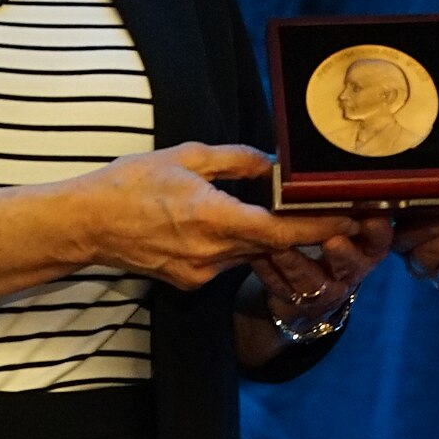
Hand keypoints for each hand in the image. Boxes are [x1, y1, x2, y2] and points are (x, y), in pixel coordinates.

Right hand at [0, 144, 356, 305]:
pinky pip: (228, 261)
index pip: (283, 231)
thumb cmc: (130, 186)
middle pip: (273, 244)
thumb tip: (272, 163)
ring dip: (266, 234)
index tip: (351, 217)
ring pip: (252, 253)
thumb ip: (236, 160)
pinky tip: (226, 222)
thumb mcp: (186, 157)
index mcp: (215, 220)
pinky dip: (237, 242)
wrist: (86, 226)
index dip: (321, 226)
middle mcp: (214, 254)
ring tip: (273, 209)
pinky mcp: (191, 280)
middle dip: (299, 228)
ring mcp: (203, 272)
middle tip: (327, 207)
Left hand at [248, 212, 394, 325]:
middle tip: (331, 241)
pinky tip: (258, 256)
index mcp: (369, 246)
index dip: (376, 231)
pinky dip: (269, 272)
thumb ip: (340, 202)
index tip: (369, 220)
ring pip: (313, 280)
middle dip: (342, 254)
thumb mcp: (340, 219)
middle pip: (352, 264)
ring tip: (279, 248)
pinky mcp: (302, 303)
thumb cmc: (327, 237)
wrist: (312, 285)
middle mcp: (354, 269)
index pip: (380, 238)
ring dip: (295, 263)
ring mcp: (328, 290)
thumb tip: (331, 169)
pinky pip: (283, 288)